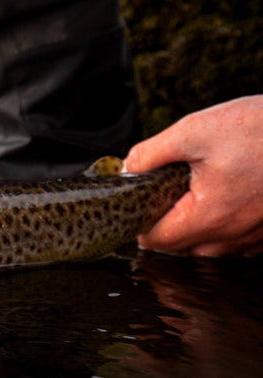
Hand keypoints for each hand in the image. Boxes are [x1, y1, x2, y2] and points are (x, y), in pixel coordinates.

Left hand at [123, 95, 262, 256]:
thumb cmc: (259, 129)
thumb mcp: (194, 131)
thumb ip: (151, 154)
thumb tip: (128, 170)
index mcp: (208, 216)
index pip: (157, 240)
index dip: (139, 221)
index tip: (138, 201)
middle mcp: (233, 236)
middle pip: (181, 248)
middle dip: (165, 224)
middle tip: (164, 191)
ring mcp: (254, 237)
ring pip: (209, 248)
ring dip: (193, 228)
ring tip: (192, 193)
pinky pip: (235, 242)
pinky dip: (220, 227)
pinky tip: (220, 199)